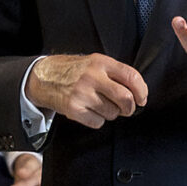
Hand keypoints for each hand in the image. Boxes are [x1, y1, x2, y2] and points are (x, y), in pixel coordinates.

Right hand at [28, 52, 147, 127]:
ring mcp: (82, 93)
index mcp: (101, 62)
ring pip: (112, 113)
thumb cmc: (74, 71)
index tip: (142, 99)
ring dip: (111, 113)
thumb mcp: (95, 62)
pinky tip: (89, 110)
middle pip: (125, 98)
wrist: (44, 77)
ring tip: (99, 105)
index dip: (142, 91)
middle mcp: (92, 77)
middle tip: (126, 109)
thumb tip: (138, 94)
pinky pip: (98, 122)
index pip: (131, 77)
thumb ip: (115, 74)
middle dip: (130, 108)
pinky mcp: (74, 109)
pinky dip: (97, 120)